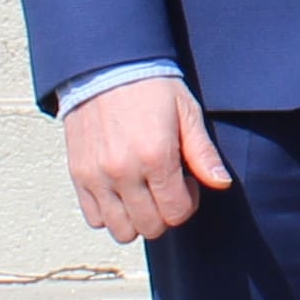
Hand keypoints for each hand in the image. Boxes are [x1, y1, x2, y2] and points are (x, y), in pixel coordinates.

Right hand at [65, 74, 234, 241]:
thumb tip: (221, 183)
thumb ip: (203, 153)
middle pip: (151, 227)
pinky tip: (121, 192)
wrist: (105, 68)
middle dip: (165, 213)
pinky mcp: (78, 175)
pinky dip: (110, 214)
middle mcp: (124, 171)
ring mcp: (97, 176)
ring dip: (137, 219)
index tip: (186, 182)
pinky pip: (95, 218)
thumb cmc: (150, 87)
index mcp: (156, 156)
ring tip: (143, 193)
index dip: (188, 203)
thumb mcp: (186, 112)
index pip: (177, 212)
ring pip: (121, 231)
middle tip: (166, 186)